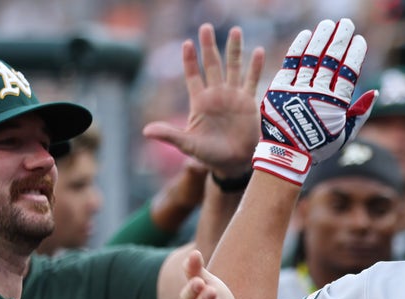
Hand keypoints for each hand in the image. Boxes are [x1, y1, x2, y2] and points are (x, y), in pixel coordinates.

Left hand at [143, 24, 265, 178]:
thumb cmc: (209, 155)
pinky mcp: (249, 103)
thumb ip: (170, 135)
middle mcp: (216, 95)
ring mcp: (233, 97)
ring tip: (235, 30)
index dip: (189, 60)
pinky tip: (257, 51)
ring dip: (234, 49)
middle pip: (212, 65)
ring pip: (233, 67)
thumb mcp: (188, 145)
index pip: (193, 75)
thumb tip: (146, 131)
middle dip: (209, 46)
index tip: (187, 44)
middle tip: (205, 27)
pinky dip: (255, 67)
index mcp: (200, 102)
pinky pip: (252, 81)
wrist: (234, 164)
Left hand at [254, 18, 375, 185]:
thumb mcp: (344, 134)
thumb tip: (374, 92)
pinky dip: (298, 48)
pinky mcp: (280, 88)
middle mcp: (318, 93)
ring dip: (321, 38)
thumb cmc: (319, 146)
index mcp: (336, 104)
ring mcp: (298, 89)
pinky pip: (290, 64)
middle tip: (347, 23)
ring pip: (312, 57)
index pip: (348, 72)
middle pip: (331, 60)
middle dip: (340, 39)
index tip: (359, 39)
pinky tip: (306, 35)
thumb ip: (360, 113)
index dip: (354, 54)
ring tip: (328, 24)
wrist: (287, 156)